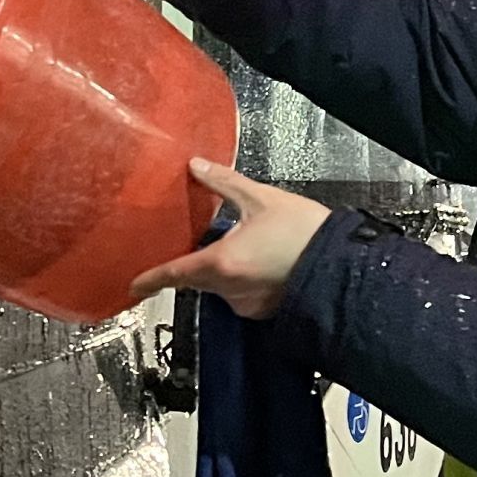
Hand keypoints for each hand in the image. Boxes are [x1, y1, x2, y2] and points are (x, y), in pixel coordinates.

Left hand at [131, 160, 331, 320]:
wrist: (343, 267)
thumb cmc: (305, 233)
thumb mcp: (262, 199)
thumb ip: (224, 183)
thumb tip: (196, 165)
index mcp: (222, 262)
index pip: (174, 273)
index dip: (151, 278)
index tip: (133, 285)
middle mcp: (229, 289)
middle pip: (195, 279)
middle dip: (191, 266)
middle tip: (190, 249)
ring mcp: (246, 303)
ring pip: (219, 287)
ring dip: (221, 271)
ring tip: (243, 247)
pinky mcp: (262, 311)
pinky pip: (240, 296)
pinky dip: (241, 281)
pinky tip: (260, 263)